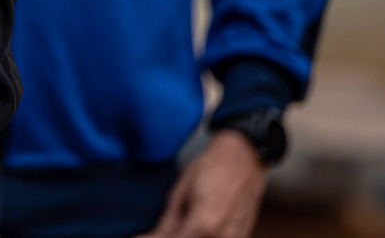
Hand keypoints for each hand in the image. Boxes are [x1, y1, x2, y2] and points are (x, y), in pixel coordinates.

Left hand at [137, 131, 267, 237]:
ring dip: (185, 236)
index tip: (138, 237)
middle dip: (171, 237)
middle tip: (157, 232)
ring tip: (177, 226)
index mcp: (204, 225)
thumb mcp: (180, 192)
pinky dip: (202, 237)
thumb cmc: (211, 167)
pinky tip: (191, 229)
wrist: (246, 155)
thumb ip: (167, 224)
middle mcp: (222, 237)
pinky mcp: (243, 237)